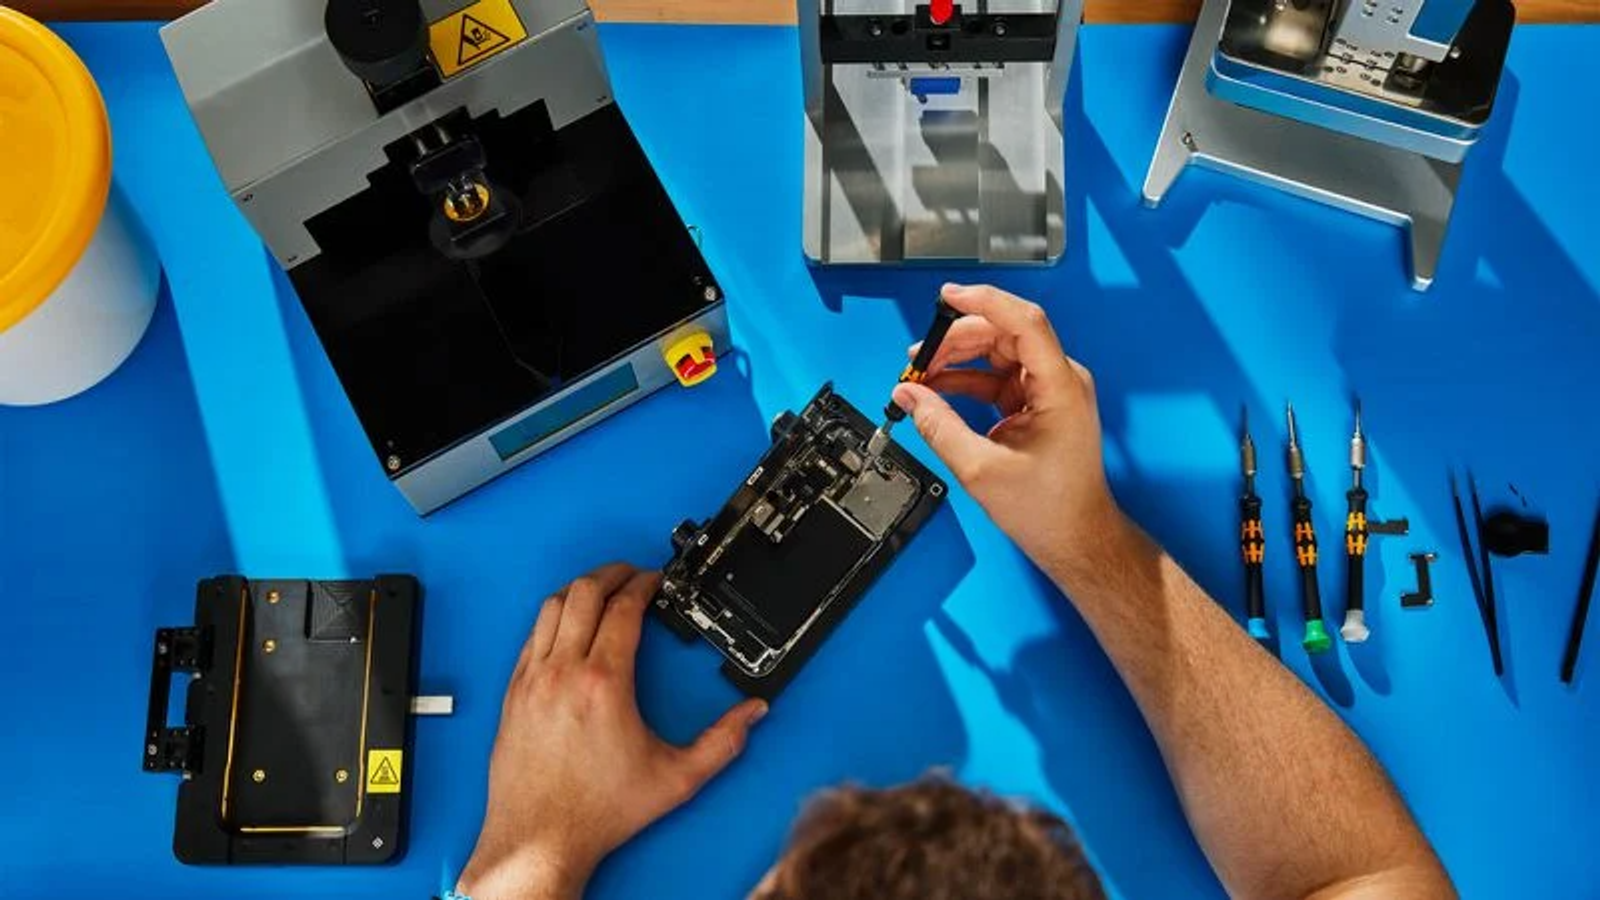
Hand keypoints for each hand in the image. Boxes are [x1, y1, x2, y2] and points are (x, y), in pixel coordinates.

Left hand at [458, 563, 768, 899]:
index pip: (623, 609)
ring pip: (550, 608)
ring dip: (578, 589)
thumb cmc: (597, 812)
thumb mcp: (676, 778)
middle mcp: (563, 673)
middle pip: (583, 593)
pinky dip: (551, 618)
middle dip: (611, 574)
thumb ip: (722, 743)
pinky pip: (530, 637)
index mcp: (604, 683)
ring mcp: (532, 681)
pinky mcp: (513, 694)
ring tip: (599, 589)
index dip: (643, 585)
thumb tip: (751, 715)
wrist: (539, 839)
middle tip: (631, 574)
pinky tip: (566, 626)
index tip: (655, 582)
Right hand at [893, 283, 1125, 588]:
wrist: (1076, 537)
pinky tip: (937, 390)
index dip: (985, 302)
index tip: (948, 296)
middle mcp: (1060, 379)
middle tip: (917, 357)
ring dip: (957, 359)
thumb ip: (939, 426)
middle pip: (1005, 334)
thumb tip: (908, 395)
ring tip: (920, 374)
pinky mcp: (1037, 403)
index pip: (1024, 322)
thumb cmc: (1048, 508)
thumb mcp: (981, 469)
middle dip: (957, 340)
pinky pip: (998, 377)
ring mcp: (1050, 390)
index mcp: (1060, 386)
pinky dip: (966, 380)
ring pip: (998, 353)